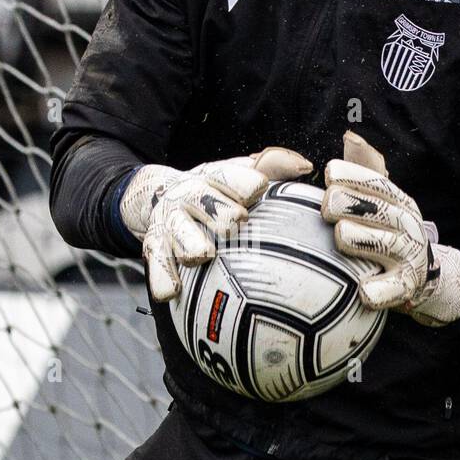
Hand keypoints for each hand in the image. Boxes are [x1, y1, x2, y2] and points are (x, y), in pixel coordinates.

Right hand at [121, 146, 312, 301]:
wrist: (156, 195)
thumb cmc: (213, 191)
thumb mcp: (236, 174)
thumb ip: (272, 167)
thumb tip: (305, 166)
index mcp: (211, 177)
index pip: (227, 175)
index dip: (242, 182)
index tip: (259, 188)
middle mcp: (187, 197)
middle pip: (202, 200)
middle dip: (218, 209)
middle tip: (236, 221)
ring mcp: (169, 222)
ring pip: (177, 231)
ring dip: (189, 242)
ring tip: (202, 255)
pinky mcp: (154, 246)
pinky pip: (157, 262)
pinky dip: (162, 277)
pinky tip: (170, 293)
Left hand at [321, 131, 459, 325]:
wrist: (418, 276)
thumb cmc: (386, 231)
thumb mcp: (380, 200)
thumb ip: (364, 170)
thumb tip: (350, 135)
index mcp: (398, 202)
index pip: (379, 184)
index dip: (354, 176)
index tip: (329, 172)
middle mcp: (406, 226)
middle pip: (379, 210)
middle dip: (350, 204)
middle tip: (326, 206)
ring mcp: (406, 258)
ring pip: (384, 245)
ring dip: (360, 238)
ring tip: (341, 235)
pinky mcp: (404, 288)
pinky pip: (391, 290)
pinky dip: (378, 291)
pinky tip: (362, 291)